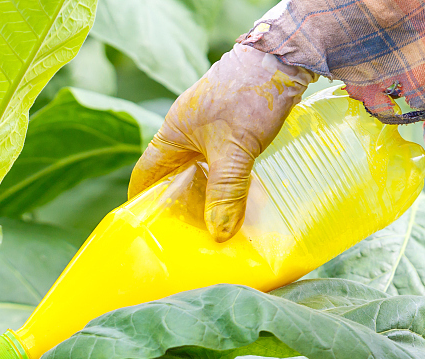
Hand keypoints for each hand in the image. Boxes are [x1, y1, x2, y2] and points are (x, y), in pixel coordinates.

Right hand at [130, 44, 313, 241]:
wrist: (282, 58)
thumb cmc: (249, 96)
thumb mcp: (234, 150)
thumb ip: (225, 191)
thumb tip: (219, 234)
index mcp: (172, 133)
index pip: (145, 172)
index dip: (141, 198)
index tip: (144, 223)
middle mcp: (185, 130)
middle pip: (171, 173)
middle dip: (175, 201)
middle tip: (182, 233)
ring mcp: (207, 127)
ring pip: (197, 168)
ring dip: (202, 192)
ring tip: (209, 222)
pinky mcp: (229, 125)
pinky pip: (217, 160)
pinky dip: (221, 179)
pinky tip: (233, 196)